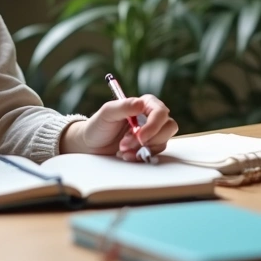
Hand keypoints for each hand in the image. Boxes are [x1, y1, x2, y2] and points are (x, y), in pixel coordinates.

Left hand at [61, 95, 178, 161]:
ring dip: (143, 149)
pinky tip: (126, 155)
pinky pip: (155, 153)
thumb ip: (124, 106)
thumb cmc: (98, 125)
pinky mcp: (149, 146)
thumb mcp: (107, 113)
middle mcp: (152, 117)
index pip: (160, 112)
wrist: (92, 144)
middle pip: (168, 127)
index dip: (154, 126)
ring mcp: (153, 133)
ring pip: (163, 142)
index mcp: (145, 104)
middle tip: (126, 144)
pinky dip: (141, 157)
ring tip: (122, 150)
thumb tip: (140, 104)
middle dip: (149, 139)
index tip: (140, 137)